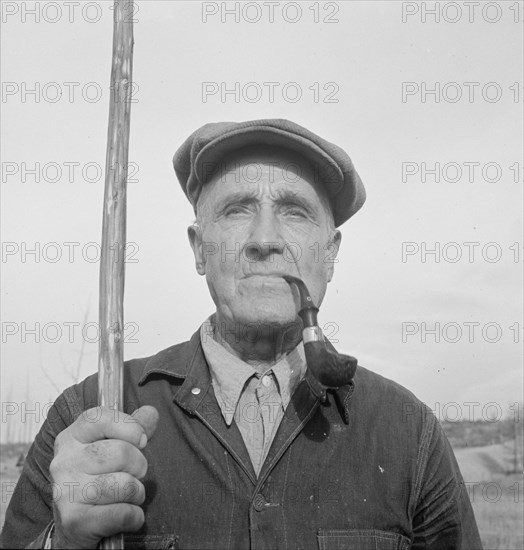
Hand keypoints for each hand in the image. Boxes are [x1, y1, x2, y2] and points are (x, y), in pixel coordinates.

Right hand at [49, 405, 158, 548]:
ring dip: (137, 492)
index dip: (130, 426)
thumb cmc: (98, 478)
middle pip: (121, 452)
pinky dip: (134, 516)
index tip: (141, 440)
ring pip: (124, 484)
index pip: (102, 417)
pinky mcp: (73, 520)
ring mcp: (66, 491)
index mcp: (72, 437)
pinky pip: (122, 513)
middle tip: (135, 473)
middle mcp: (65, 461)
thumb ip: (133, 427)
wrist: (76, 525)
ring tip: (129, 495)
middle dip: (139, 464)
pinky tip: (127, 515)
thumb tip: (151, 412)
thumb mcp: (113, 445)